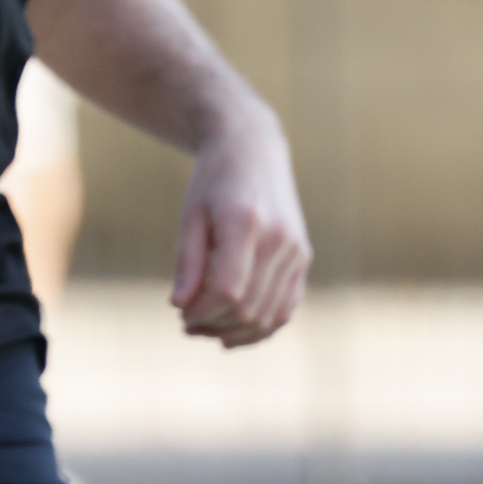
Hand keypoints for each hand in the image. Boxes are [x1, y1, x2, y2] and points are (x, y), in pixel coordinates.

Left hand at [171, 112, 310, 345]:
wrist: (254, 151)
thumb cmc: (213, 182)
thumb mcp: (191, 216)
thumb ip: (188, 262)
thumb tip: (180, 307)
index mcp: (245, 224)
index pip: (227, 291)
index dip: (201, 313)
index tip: (181, 314)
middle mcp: (278, 239)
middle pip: (248, 307)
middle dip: (213, 325)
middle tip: (187, 325)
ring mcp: (296, 250)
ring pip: (270, 314)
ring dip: (236, 332)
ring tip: (205, 329)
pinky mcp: (303, 257)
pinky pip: (287, 307)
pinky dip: (261, 327)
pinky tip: (233, 332)